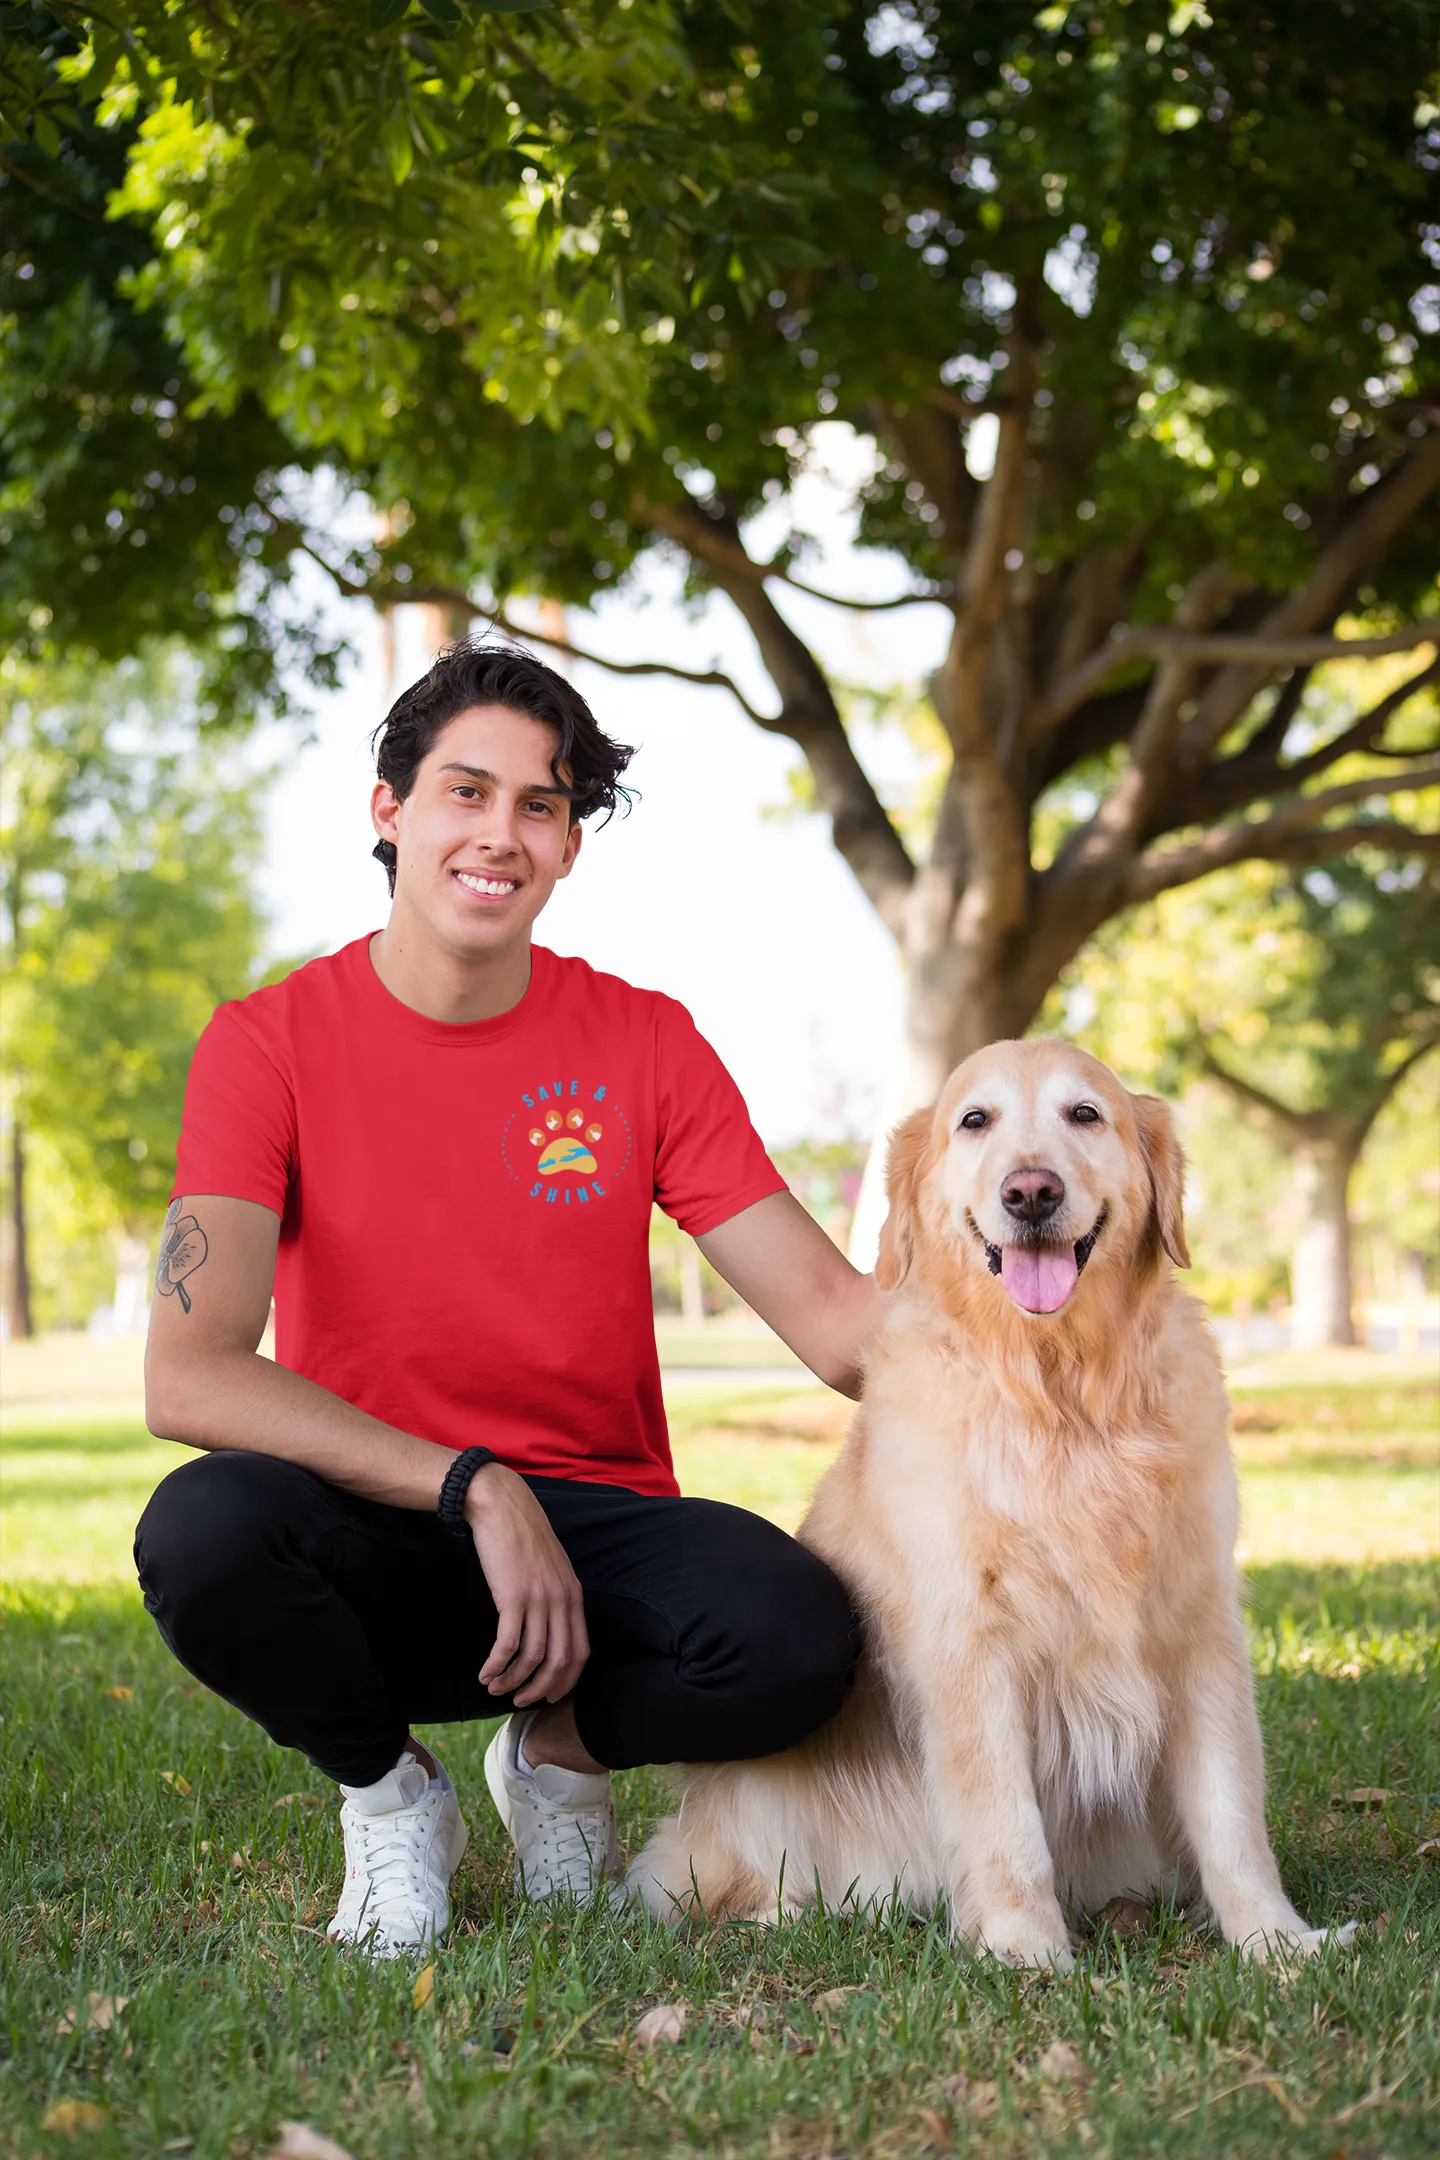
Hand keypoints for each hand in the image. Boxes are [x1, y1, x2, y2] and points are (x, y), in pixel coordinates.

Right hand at [465, 1465, 589, 1707]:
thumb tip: (549, 1627)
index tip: (549, 1695)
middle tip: (521, 1700)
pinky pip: (507, 1645)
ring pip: (532, 1658)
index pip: (581, 1651)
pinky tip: (485, 1673)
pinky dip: (496, 1665)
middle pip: (560, 1662)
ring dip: (513, 1681)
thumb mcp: (550, 1566)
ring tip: (495, 1688)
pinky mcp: (512, 1597)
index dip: (566, 1681)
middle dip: (540, 1689)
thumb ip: (555, 1595)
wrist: (501, 1505)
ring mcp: (538, 1599)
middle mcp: (561, 1600)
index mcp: (573, 1595)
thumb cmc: (521, 1535)